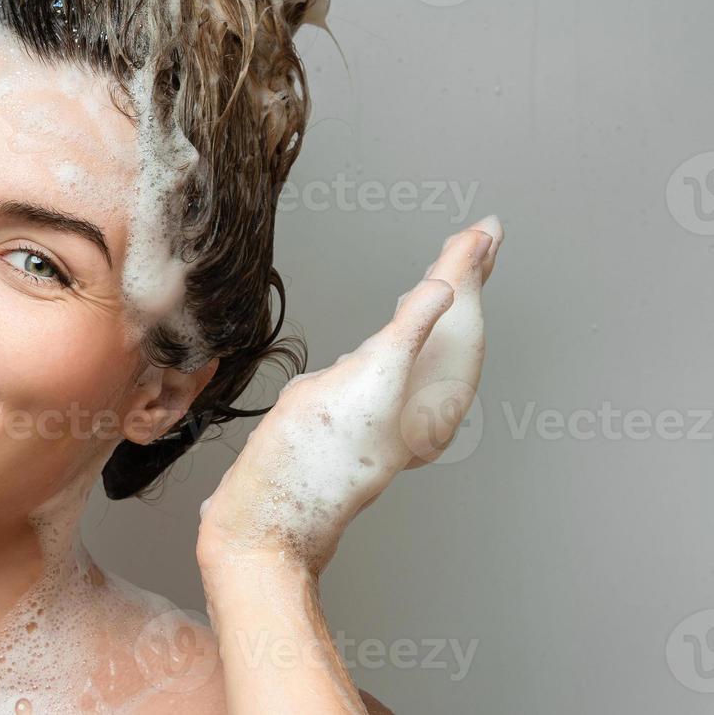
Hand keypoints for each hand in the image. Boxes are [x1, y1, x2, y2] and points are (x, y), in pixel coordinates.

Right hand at [197, 218, 503, 577]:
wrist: (266, 521)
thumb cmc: (309, 462)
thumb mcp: (364, 383)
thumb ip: (408, 333)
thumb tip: (446, 290)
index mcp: (429, 396)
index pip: (460, 317)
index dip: (468, 267)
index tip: (484, 228)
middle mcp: (416, 408)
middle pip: (452, 329)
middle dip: (463, 277)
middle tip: (481, 233)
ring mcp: (387, 417)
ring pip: (430, 346)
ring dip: (442, 302)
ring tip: (453, 266)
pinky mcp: (358, 424)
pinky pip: (400, 368)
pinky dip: (408, 335)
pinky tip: (397, 324)